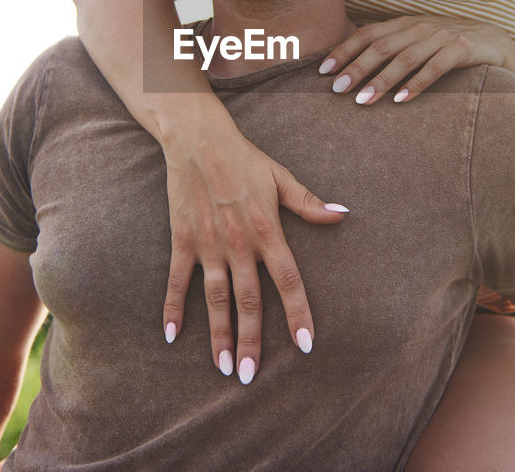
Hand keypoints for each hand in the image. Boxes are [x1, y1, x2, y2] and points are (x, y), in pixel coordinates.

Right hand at [161, 111, 347, 383]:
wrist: (198, 139)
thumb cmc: (244, 158)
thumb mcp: (281, 178)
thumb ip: (310, 203)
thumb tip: (343, 214)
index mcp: (268, 230)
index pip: (288, 280)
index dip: (298, 314)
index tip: (305, 345)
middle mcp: (239, 243)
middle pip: (249, 301)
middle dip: (250, 341)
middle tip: (250, 375)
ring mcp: (209, 244)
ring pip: (216, 298)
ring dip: (218, 334)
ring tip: (221, 367)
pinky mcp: (183, 239)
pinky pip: (178, 279)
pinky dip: (173, 307)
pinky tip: (171, 335)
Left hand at [320, 16, 514, 103]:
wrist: (502, 46)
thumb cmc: (453, 50)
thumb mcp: (421, 46)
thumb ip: (394, 51)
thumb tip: (355, 72)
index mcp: (407, 23)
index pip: (368, 33)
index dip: (345, 50)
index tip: (324, 71)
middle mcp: (422, 26)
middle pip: (382, 45)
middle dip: (356, 67)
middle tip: (337, 90)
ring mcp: (443, 35)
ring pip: (405, 57)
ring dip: (382, 79)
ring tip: (363, 100)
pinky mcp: (465, 48)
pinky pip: (436, 66)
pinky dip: (417, 84)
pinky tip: (401, 100)